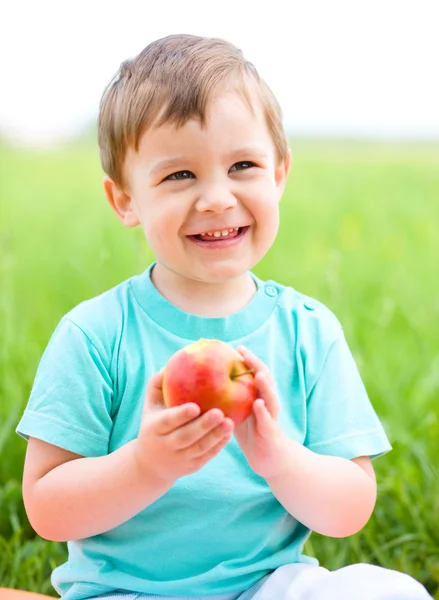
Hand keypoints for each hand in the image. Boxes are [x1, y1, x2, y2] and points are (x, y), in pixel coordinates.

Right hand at [134, 370, 233, 484]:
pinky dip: (218, 445)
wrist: (150, 464)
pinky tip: (229, 432)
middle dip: (203, 426)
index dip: (181, 415)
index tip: (195, 406)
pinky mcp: (192, 467)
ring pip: (199, 449)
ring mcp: (180, 458)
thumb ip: (158, 383)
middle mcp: (166, 446)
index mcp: (154, 428)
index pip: (168, 422)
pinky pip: (207, 456)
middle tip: (219, 412)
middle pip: (186, 437)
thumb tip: (172, 362)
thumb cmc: (153, 423)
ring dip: (215, 436)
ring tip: (230, 422)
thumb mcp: (150, 404)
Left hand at [234, 346, 288, 478]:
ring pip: (271, 398)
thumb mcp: (238, 412)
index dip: (248, 360)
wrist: (269, 459)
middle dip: (256, 365)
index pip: (255, 373)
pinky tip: (257, 404)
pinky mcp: (273, 434)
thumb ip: (229, 398)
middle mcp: (268, 403)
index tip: (236, 347)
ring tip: (257, 374)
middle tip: (244, 353)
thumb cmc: (251, 433)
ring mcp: (272, 417)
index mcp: (259, 396)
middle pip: (265, 379)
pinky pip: (268, 422)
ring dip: (265, 386)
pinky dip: (264, 412)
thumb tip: (205, 383)